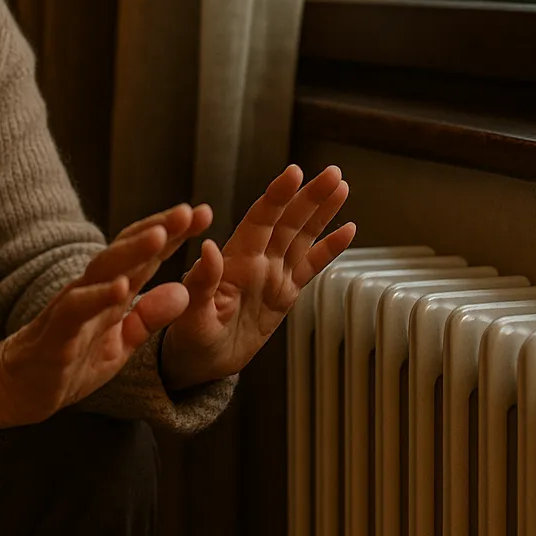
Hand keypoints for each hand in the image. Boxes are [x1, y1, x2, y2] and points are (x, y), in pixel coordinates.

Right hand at [0, 203, 213, 436]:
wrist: (15, 389)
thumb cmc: (69, 361)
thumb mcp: (120, 343)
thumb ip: (149, 317)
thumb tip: (183, 290)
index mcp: (111, 292)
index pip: (145, 254)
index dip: (173, 233)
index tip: (203, 213)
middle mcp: (92, 289)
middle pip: (126, 250)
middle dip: (158, 229)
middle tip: (189, 211)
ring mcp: (72, 307)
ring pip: (103, 270)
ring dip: (132, 251)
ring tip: (161, 234)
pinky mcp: (56, 333)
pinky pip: (77, 310)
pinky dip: (99, 296)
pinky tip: (121, 287)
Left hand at [159, 165, 355, 391]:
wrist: (198, 362)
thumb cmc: (187, 337)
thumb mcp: (190, 315)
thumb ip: (201, 283)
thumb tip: (208, 248)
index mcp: (234, 261)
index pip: (259, 221)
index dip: (277, 196)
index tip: (294, 173)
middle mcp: (257, 262)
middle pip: (288, 222)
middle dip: (309, 196)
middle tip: (333, 172)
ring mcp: (272, 275)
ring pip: (302, 237)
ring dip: (321, 212)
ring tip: (341, 186)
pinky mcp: (284, 293)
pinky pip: (310, 267)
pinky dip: (329, 249)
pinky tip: (348, 229)